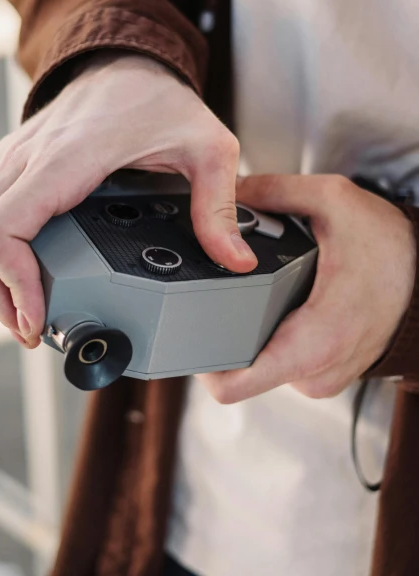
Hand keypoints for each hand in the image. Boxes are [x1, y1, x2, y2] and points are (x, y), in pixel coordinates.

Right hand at [0, 52, 256, 347]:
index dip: (11, 284)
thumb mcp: (206, 146)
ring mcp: (10, 161)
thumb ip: (218, 205)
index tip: (38, 318)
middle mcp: (25, 160)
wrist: (126, 61)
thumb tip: (236, 261)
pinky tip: (10, 277)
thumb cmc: (160, 101)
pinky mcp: (8, 166)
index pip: (2, 229)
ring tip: (20, 313)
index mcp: (65, 160)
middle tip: (30, 330)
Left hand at [199, 174, 415, 403]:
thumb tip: (227, 191)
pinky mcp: (321, 374)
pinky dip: (271, 337)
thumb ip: (275, 191)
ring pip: (257, 367)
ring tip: (262, 296)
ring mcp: (319, 378)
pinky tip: (280, 307)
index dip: (199, 362)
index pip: (233, 384)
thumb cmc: (392, 248)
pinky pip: (279, 363)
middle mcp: (315, 371)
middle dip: (221, 334)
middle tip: (223, 295)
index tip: (185, 332)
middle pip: (238, 371)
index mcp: (315, 340)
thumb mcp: (334, 201)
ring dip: (248, 334)